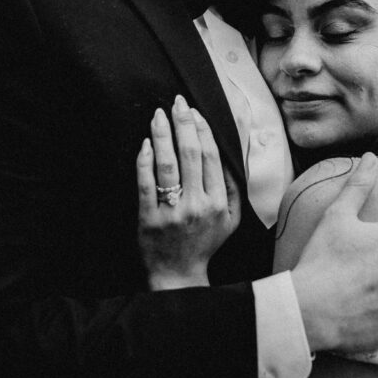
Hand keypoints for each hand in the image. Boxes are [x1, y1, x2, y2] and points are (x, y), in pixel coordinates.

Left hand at [136, 96, 240, 289]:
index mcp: (218, 202)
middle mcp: (197, 205)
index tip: (196, 112)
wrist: (178, 274)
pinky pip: (146, 183)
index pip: (212, 157)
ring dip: (163, 135)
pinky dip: (145, 160)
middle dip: (184, 123)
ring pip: (167, 164)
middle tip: (178, 102)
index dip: (203, 130)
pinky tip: (146, 143)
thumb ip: (232, 187)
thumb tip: (227, 154)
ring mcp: (172, 211)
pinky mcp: (148, 218)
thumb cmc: (205, 243)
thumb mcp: (231, 219)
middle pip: (190, 154)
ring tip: (158, 115)